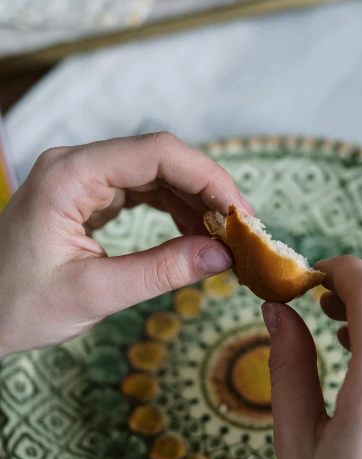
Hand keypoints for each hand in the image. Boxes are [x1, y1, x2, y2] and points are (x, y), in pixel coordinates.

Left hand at [0, 132, 249, 355]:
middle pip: (161, 158)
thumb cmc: (18, 306)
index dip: (208, 178)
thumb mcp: (94, 293)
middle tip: (242, 231)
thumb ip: (161, 271)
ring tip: (224, 237)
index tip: (240, 214)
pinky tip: (195, 234)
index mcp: (70, 175)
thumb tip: (222, 255)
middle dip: (207, 191)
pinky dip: (174, 210)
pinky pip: (143, 192)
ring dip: (194, 201)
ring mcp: (83, 179)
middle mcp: (77, 165)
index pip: (156, 153)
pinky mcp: (88, 197)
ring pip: (156, 173)